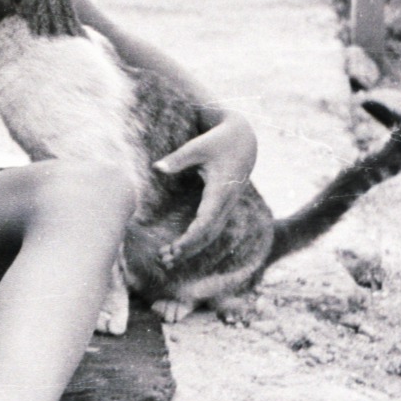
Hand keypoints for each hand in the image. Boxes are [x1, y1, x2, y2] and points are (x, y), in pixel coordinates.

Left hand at [152, 114, 257, 264]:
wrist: (243, 141)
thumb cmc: (219, 141)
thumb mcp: (198, 146)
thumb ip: (178, 159)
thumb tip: (156, 168)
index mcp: (221, 190)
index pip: (207, 221)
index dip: (192, 237)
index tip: (176, 248)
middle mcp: (226, 203)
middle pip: (209, 234)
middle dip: (188, 249)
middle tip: (165, 259)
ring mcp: (226, 207)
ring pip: (210, 235)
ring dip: (191, 249)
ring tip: (167, 259)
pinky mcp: (222, 207)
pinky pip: (211, 229)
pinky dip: (196, 241)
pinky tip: (179, 249)